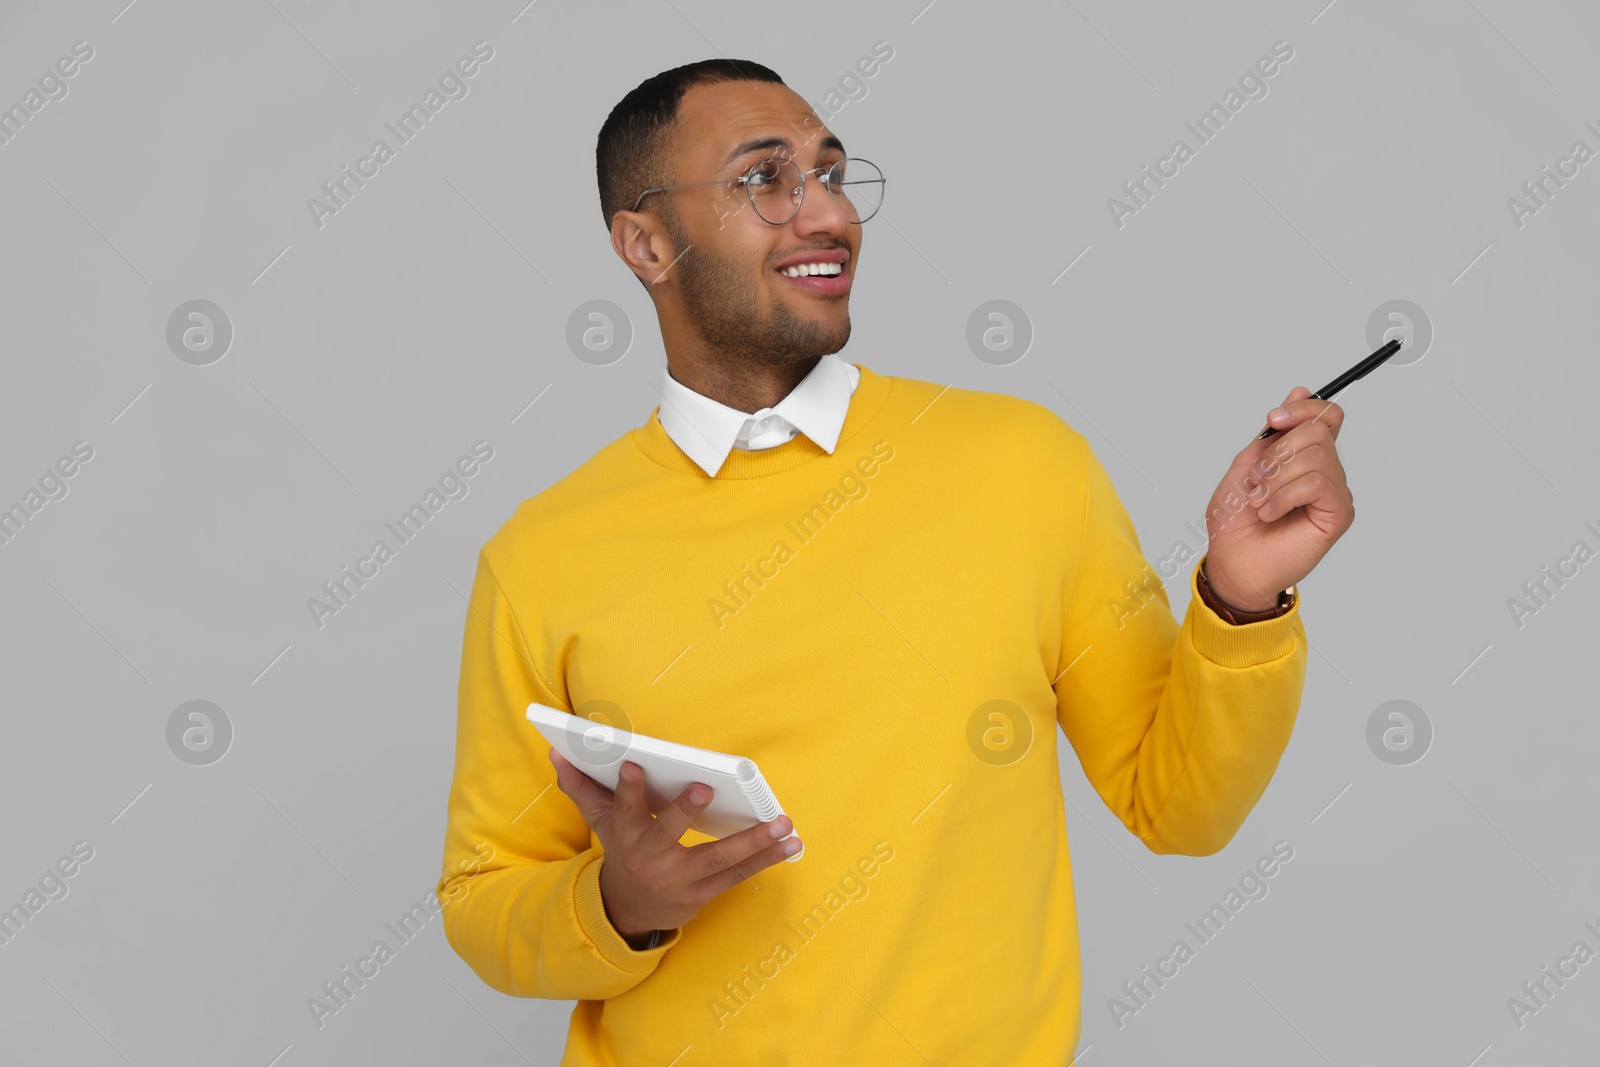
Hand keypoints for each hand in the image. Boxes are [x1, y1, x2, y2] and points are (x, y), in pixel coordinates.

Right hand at [547, 748, 801, 941]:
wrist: (628, 911)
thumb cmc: (620, 851)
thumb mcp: (598, 820)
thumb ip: (580, 786)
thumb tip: (556, 751)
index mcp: (626, 836)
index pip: (624, 810)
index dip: (629, 789)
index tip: (635, 767)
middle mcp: (652, 859)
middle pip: (669, 835)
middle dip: (685, 811)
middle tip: (707, 788)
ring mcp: (680, 879)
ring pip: (717, 859)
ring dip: (753, 842)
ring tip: (782, 824)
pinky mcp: (704, 893)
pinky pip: (738, 876)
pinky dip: (767, 859)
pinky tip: (791, 844)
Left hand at [1201, 386, 1355, 611]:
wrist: (1232, 561)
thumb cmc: (1236, 520)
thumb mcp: (1246, 465)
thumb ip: (1273, 432)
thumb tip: (1301, 389)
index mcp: (1304, 456)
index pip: (1325, 415)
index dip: (1302, 408)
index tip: (1273, 419)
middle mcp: (1325, 471)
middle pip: (1318, 431)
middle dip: (1277, 454)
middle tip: (1256, 481)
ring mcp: (1334, 492)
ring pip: (1317, 456)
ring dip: (1276, 479)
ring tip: (1260, 502)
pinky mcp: (1338, 514)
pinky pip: (1318, 484)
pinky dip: (1284, 496)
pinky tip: (1270, 513)